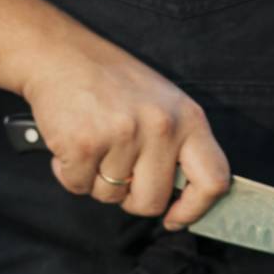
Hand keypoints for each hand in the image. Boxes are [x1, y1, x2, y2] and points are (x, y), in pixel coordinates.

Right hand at [21, 43, 229, 229]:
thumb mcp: (163, 104)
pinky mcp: (84, 144)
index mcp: (189, 119)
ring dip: (96, 180)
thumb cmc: (111, 82)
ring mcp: (122, 135)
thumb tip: (183, 198)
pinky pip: (79, 186)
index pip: (214, 180)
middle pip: (153, 202)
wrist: (59, 54)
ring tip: (94, 143)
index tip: (176, 218)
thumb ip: (178, 146)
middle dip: (131, 197)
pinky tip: (72, 144)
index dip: (195, 210)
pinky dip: (69, 173)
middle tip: (117, 170)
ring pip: (111, 197)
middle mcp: (161, 127)